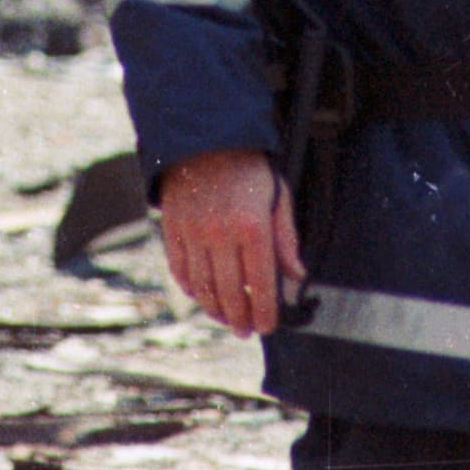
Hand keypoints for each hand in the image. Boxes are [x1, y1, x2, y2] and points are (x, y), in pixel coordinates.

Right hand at [158, 147, 306, 336]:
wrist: (207, 139)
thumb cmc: (249, 170)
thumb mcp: (278, 198)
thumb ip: (286, 240)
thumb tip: (297, 276)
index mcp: (253, 227)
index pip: (262, 285)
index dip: (265, 312)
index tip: (267, 326)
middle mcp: (221, 234)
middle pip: (230, 293)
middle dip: (240, 319)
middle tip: (246, 330)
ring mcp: (193, 233)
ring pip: (203, 287)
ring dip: (215, 309)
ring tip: (225, 318)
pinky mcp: (173, 228)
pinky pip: (179, 269)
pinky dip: (190, 288)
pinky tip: (200, 295)